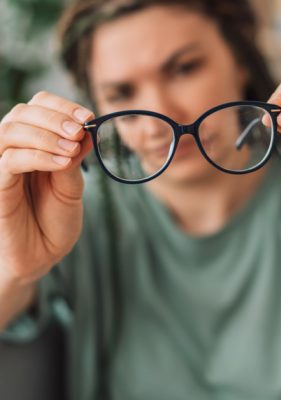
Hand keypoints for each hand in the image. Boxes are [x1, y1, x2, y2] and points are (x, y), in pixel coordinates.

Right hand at [0, 91, 93, 284]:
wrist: (40, 256)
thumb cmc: (54, 221)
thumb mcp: (71, 186)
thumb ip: (73, 159)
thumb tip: (86, 130)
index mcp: (32, 144)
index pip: (37, 106)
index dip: (61, 106)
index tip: (89, 116)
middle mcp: (11, 150)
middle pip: (21, 112)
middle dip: (55, 117)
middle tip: (80, 131)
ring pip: (10, 130)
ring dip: (47, 134)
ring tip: (72, 149)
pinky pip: (9, 160)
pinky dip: (38, 156)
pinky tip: (62, 162)